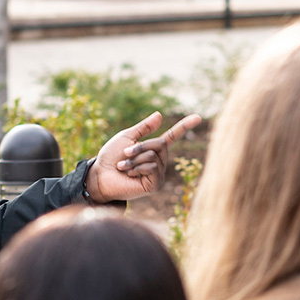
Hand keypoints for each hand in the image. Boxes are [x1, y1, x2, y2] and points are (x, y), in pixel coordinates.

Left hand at [85, 111, 201, 202]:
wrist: (101, 175)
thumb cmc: (111, 157)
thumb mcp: (126, 137)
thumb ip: (143, 128)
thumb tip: (160, 115)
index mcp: (154, 149)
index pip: (173, 136)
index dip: (184, 126)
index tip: (198, 117)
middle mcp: (159, 161)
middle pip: (160, 144)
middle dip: (140, 146)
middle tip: (125, 154)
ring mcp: (158, 174)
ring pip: (154, 156)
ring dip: (135, 159)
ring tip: (123, 167)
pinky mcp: (155, 184)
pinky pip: (153, 167)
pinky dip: (138, 168)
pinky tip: (130, 175)